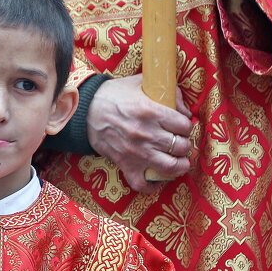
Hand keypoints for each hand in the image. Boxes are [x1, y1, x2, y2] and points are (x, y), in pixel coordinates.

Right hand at [87, 74, 193, 193]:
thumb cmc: (114, 95)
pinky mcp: (126, 164)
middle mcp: (147, 134)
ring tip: (179, 161)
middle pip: (181, 146)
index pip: (184, 126)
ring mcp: (137, 152)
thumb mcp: (141, 84)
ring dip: (179, 165)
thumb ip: (166, 92)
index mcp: (152, 112)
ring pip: (170, 167)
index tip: (181, 127)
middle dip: (184, 144)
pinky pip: (142, 184)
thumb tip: (184, 109)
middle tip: (180, 142)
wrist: (86, 110)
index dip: (186, 126)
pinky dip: (152, 186)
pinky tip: (157, 180)